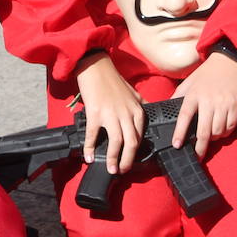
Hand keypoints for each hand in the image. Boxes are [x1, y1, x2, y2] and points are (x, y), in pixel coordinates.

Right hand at [75, 52, 145, 174]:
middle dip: (128, 161)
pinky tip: (89, 157)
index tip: (131, 160)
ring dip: (113, 159)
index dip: (136, 152)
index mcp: (137, 110)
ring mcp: (111, 115)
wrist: (95, 66)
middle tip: (122, 170)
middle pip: (132, 143)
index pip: (141, 136)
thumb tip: (147, 113)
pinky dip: (91, 148)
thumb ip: (141, 104)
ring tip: (110, 169)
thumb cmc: (112, 79)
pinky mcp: (95, 114)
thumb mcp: (133, 92)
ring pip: (117, 142)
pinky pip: (94, 135)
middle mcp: (126, 114)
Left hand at [171, 52, 236, 158]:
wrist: (231, 62)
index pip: (184, 116)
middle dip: (200, 147)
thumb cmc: (208, 73)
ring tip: (210, 138)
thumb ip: (179, 94)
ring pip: (218, 131)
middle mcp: (208, 101)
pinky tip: (222, 131)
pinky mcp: (236, 106)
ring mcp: (223, 104)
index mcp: (194, 95)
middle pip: (203, 130)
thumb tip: (167, 106)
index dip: (180, 132)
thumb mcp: (190, 81)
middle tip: (197, 155)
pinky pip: (230, 127)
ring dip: (213, 139)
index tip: (176, 144)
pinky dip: (225, 133)